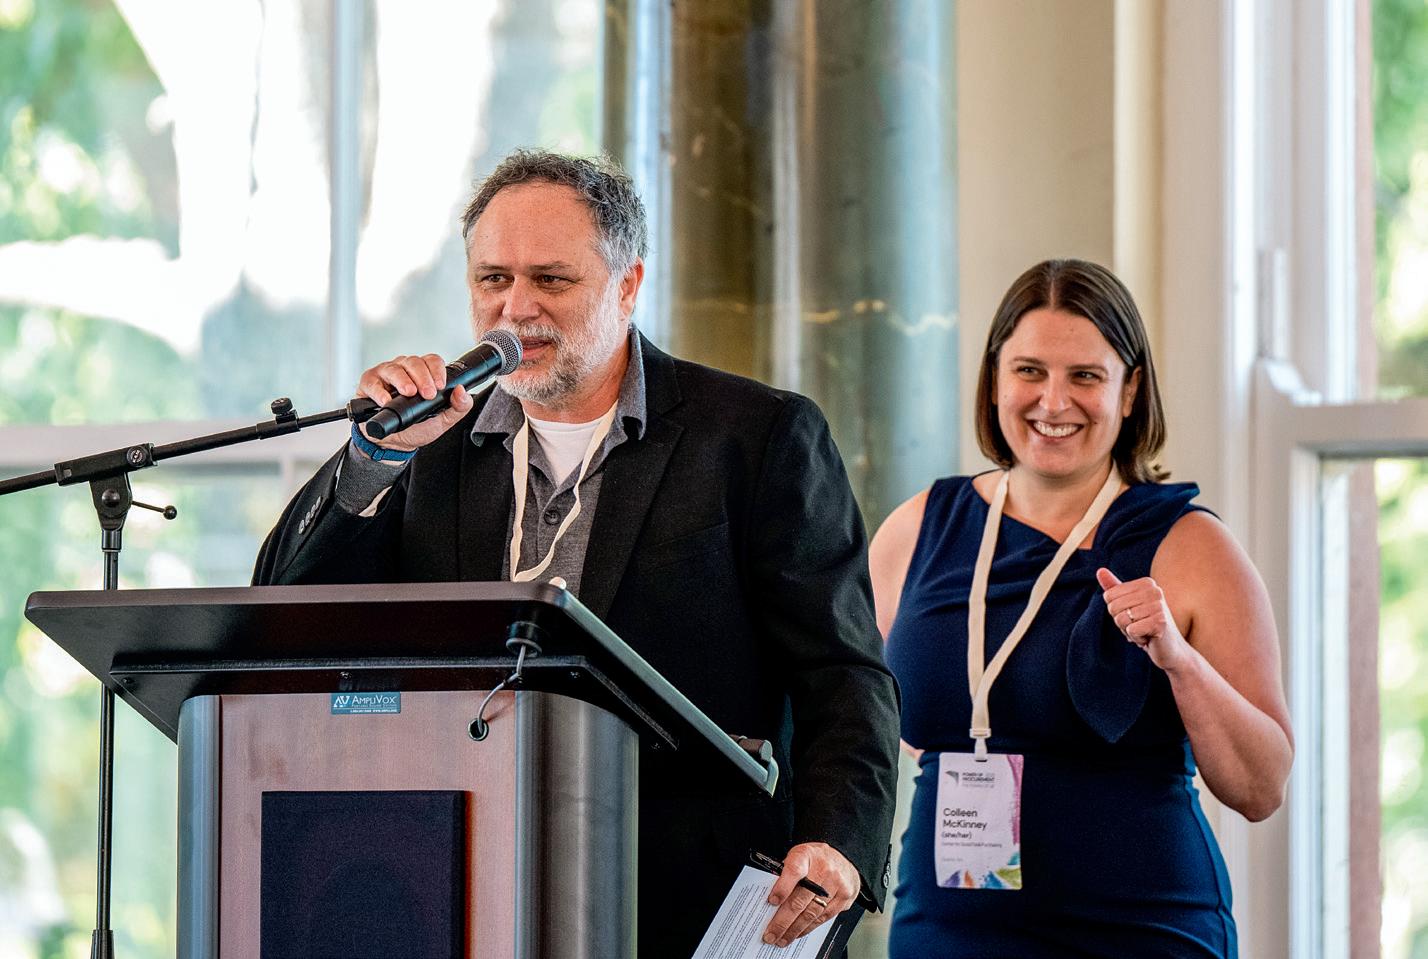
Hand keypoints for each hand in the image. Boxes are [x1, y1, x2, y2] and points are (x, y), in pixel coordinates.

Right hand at [355, 353, 473, 451]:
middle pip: (414, 362)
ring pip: (394, 369)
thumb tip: (462, 392)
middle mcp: (404, 370)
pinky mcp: (369, 384)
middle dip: (422, 377)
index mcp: (423, 374)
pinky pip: (372, 382)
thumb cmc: (416, 427)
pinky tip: (386, 401)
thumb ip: (458, 407)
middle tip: (427, 394)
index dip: (437, 370)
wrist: (393, 443)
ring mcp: (385, 375)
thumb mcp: (442, 421)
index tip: (440, 386)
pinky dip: (380, 391)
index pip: (432, 361)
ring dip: (403, 380)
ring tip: (409, 392)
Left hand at [763, 842, 858, 947]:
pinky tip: (798, 932)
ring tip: (782, 938)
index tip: (771, 902)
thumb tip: (770, 899)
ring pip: (812, 912)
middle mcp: (823, 869)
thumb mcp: (797, 856)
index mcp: (806, 855)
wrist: (844, 858)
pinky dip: (808, 928)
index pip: (794, 871)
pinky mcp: (844, 897)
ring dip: (794, 929)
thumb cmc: (815, 859)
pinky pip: (823, 917)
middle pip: (801, 899)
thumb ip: (785, 873)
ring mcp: (836, 884)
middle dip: (783, 920)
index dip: (782, 888)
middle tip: (771, 933)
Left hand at [1096, 567, 1192, 672]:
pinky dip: (1137, 638)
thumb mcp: (1128, 605)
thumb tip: (1100, 570)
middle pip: (1113, 607)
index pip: (1109, 595)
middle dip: (1121, 622)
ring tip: (1145, 631)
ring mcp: (1159, 606)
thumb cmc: (1146, 625)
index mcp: (1147, 583)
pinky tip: (1149, 638)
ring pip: (1121, 619)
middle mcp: (1155, 591)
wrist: (1171, 649)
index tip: (1133, 615)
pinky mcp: (1160, 623)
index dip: (1116, 611)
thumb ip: (1114, 588)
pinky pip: (1131, 630)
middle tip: (1139, 625)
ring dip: (1130, 631)